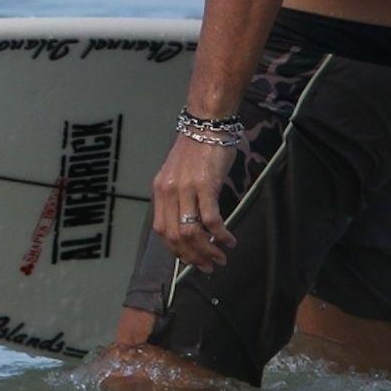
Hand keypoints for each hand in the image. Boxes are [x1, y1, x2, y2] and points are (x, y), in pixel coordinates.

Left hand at [150, 133, 237, 272]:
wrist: (207, 123)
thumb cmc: (196, 149)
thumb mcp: (178, 174)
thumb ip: (178, 197)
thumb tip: (188, 225)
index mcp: (160, 191)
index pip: (162, 231)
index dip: (176, 251)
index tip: (191, 260)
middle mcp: (169, 192)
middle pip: (176, 237)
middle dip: (193, 258)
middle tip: (209, 267)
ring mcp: (186, 189)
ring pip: (192, 233)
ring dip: (208, 251)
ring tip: (221, 258)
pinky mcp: (206, 185)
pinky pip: (211, 220)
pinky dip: (221, 235)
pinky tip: (230, 240)